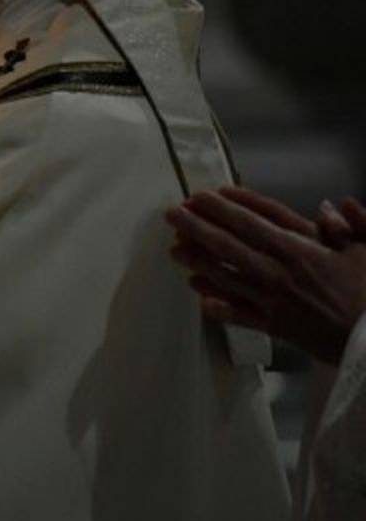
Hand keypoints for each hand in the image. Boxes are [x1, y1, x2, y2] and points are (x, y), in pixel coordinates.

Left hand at [165, 185, 365, 364]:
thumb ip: (350, 225)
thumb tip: (329, 205)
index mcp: (300, 249)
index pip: (253, 221)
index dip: (225, 206)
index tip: (203, 194)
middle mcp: (278, 272)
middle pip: (229, 244)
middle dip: (197, 226)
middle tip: (172, 213)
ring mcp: (272, 300)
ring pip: (226, 276)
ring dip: (197, 261)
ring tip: (174, 248)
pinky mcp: (272, 325)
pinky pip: (237, 314)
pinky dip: (216, 304)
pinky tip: (197, 295)